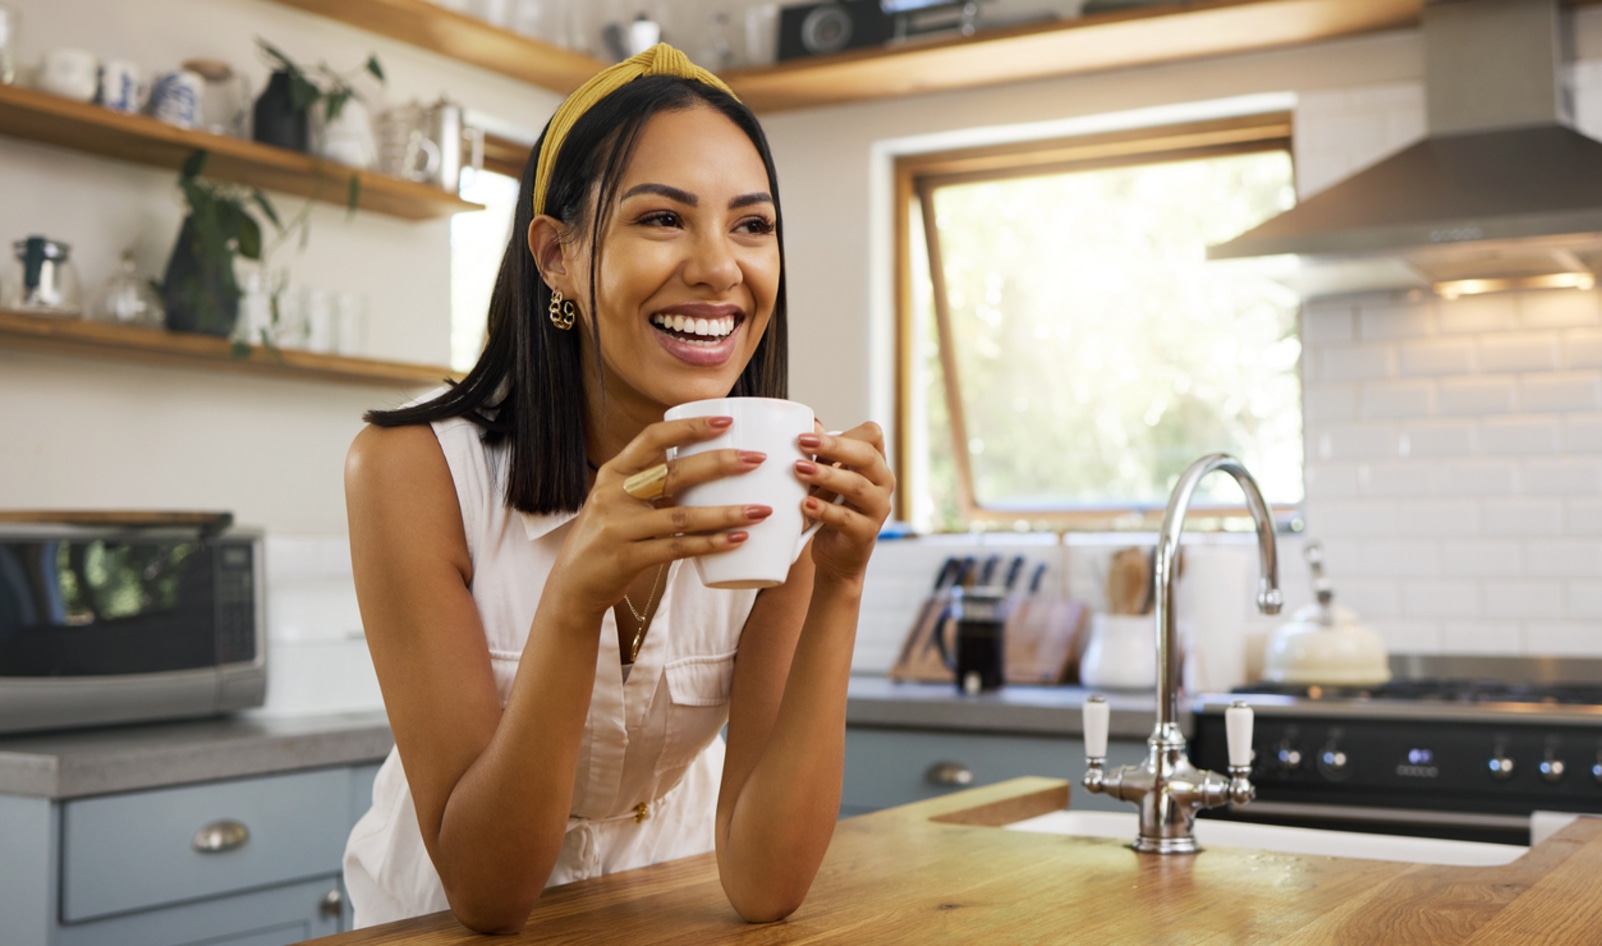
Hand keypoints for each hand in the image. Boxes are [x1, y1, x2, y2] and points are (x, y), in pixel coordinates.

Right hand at [548, 416, 772, 614]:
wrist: (573, 584)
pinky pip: (677, 549)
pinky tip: (737, 540)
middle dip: (720, 463)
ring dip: (726, 513)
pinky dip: (710, 544)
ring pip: (682, 516)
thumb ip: (652, 483)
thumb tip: (707, 463)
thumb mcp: (619, 500)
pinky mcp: (627, 558)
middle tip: (756, 460)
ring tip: (760, 510)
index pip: (652, 438)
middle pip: (674, 473)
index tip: (725, 421)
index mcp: (614, 472)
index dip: (689, 427)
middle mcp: (614, 495)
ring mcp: (619, 527)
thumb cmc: (609, 536)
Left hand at [793, 422, 894, 584]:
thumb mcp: (821, 478)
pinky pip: (847, 518)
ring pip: (857, 486)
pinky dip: (824, 510)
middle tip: (802, 443)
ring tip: (799, 470)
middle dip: (833, 447)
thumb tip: (811, 423)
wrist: (836, 556)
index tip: (806, 434)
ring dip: (826, 475)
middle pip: (867, 456)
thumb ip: (819, 453)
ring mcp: (878, 508)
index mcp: (874, 463)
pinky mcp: (866, 532)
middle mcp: (882, 482)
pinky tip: (805, 504)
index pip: (872, 435)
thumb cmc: (829, 508)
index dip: (843, 432)